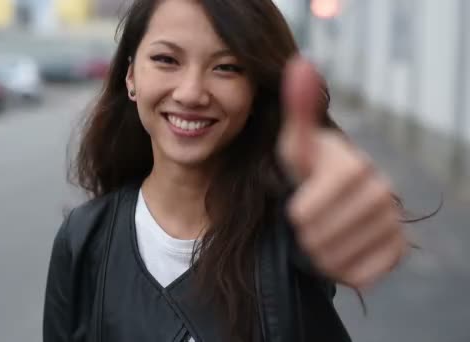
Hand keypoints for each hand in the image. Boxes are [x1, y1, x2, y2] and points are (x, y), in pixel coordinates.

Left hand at [277, 56, 407, 289]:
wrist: (334, 198)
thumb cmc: (309, 170)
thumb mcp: (295, 143)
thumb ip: (297, 109)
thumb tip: (300, 63)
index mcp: (355, 166)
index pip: (306, 212)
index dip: (295, 216)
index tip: (296, 208)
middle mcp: (381, 193)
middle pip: (319, 239)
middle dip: (304, 235)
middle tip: (309, 222)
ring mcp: (392, 223)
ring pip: (336, 260)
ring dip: (319, 254)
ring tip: (322, 236)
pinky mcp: (397, 251)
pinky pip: (360, 276)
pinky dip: (342, 270)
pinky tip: (341, 250)